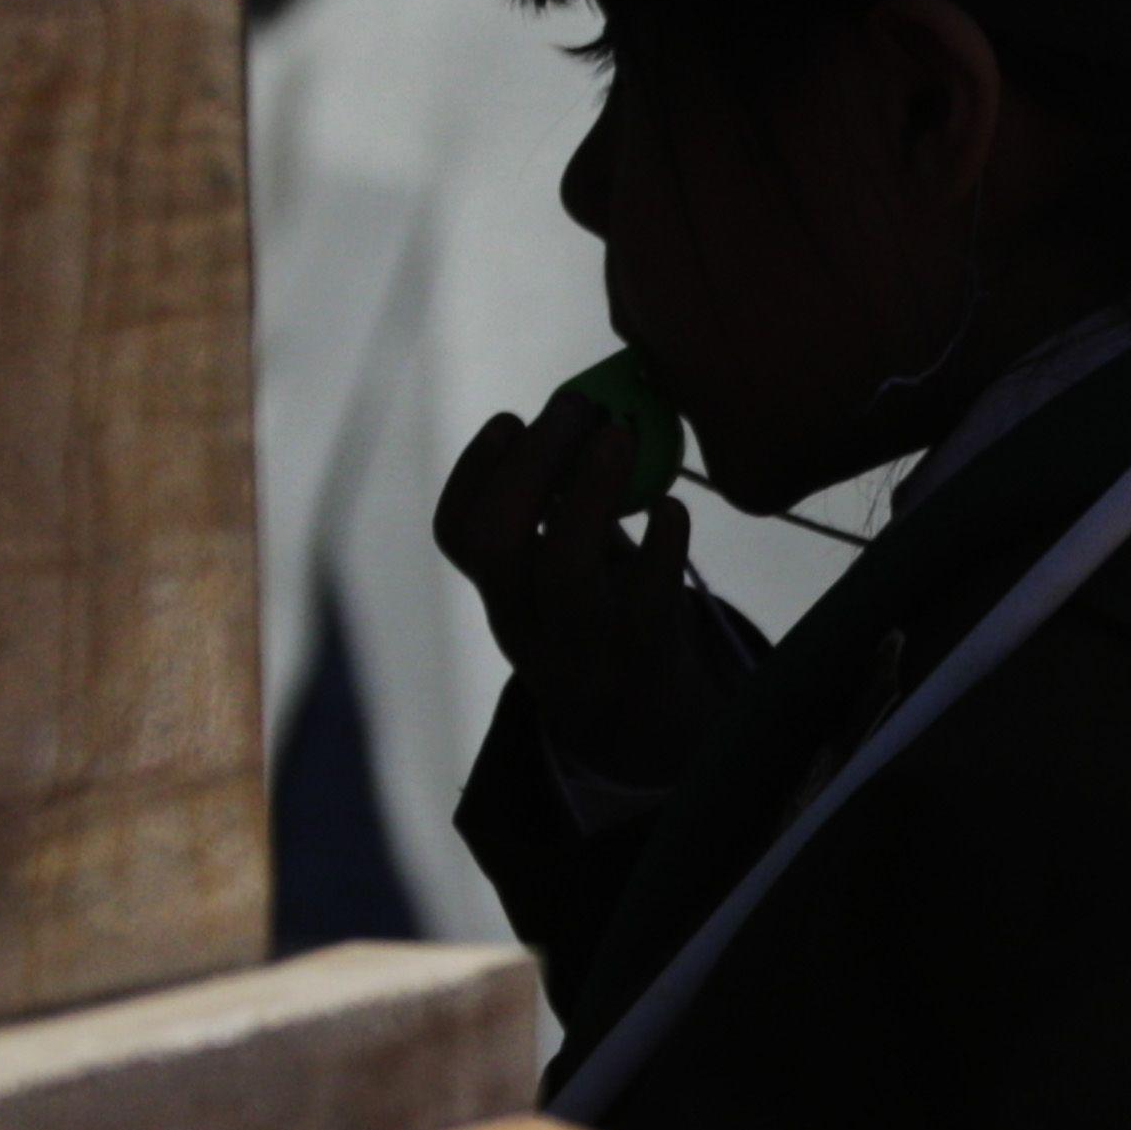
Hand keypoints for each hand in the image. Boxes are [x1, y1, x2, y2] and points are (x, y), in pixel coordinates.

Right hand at [439, 392, 733, 789]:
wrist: (644, 726)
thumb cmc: (607, 614)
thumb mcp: (568, 569)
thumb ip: (568, 504)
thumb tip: (598, 404)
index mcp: (501, 592)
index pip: (458, 534)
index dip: (474, 472)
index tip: (511, 418)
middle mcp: (527, 621)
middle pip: (498, 544)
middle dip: (532, 464)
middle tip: (578, 407)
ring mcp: (583, 644)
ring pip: (565, 574)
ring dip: (589, 493)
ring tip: (620, 436)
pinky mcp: (644, 655)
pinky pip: (648, 598)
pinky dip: (661, 544)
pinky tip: (672, 508)